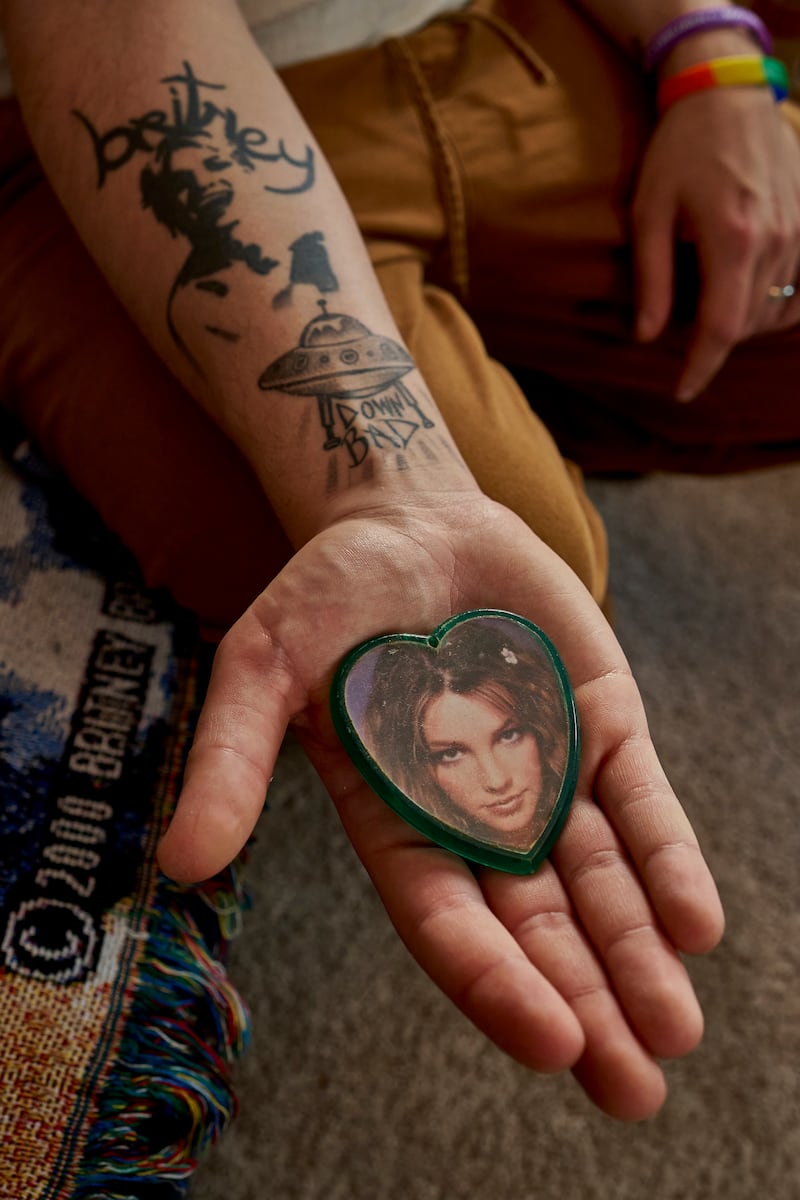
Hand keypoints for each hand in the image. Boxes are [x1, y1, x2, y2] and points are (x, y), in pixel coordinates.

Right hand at [157, 491, 723, 1118]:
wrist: (410, 520)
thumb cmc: (327, 594)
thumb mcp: (263, 667)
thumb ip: (232, 758)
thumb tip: (181, 864)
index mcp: (398, 824)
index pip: (448, 921)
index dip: (494, 980)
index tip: (551, 1038)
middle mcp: (479, 818)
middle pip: (537, 928)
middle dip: (586, 1003)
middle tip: (635, 1087)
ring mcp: (547, 775)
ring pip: (600, 881)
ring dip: (639, 953)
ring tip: (675, 1031)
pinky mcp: (602, 725)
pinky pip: (641, 801)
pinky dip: (669, 859)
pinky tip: (696, 922)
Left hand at [632, 86, 799, 399]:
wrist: (727, 94)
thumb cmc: (679, 150)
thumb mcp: (648, 212)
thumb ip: (650, 278)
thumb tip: (647, 336)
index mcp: (732, 239)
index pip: (722, 328)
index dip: (701, 367)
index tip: (681, 391)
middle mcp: (775, 239)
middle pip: (748, 325)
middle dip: (714, 343)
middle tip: (683, 336)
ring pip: (775, 310)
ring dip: (742, 323)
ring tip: (710, 307)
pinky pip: (799, 289)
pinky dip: (774, 304)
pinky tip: (745, 295)